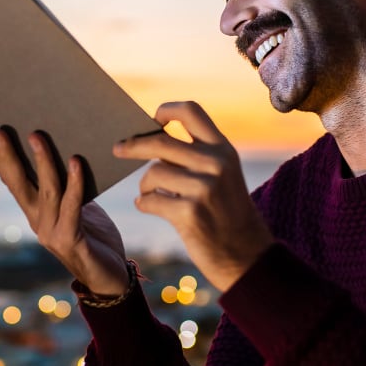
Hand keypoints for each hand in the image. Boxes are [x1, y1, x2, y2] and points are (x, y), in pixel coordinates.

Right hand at [0, 129, 128, 296]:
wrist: (110, 280)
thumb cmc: (96, 240)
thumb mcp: (80, 209)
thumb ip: (69, 189)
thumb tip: (70, 153)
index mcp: (36, 214)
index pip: (13, 182)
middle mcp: (38, 222)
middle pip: (18, 185)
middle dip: (8, 157)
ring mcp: (52, 233)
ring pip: (45, 191)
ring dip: (41, 162)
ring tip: (37, 136)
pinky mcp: (71, 240)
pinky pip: (72, 205)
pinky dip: (74, 182)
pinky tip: (76, 161)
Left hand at [113, 101, 273, 291]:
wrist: (247, 255)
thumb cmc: (228, 214)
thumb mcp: (224, 176)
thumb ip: (197, 156)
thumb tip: (152, 141)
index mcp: (223, 150)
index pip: (191, 111)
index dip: (167, 110)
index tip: (153, 119)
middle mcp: (215, 164)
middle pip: (160, 142)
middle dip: (133, 145)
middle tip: (118, 148)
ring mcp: (203, 188)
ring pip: (152, 173)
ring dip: (145, 186)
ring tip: (150, 195)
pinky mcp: (189, 213)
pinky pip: (149, 200)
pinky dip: (144, 204)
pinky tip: (149, 207)